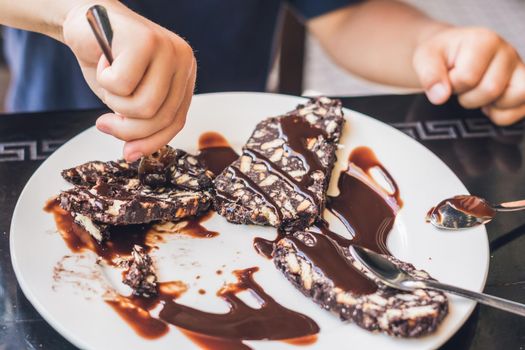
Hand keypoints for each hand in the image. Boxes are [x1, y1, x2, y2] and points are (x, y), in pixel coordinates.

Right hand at [62, 1, 195, 160]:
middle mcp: (183, 61)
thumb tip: (133, 155)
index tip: (127, 153)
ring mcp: (167, 49)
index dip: (151, 143)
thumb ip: (140, 123)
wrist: (82, 20)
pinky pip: (122, 85)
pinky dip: (104, 79)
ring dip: (114, 102)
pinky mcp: (146, 41)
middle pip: (160, 118)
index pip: (176, 121)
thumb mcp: (129, 100)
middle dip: (126, 128)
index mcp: (184, 76)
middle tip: (104, 122)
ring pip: (144, 106)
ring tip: (108, 81)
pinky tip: (104, 60)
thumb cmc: (108, 61)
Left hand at [413, 26, 524, 125]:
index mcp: (484, 40)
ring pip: (517, 96)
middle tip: (460, 88)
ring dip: (490, 105)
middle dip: (467, 97)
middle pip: (491, 89)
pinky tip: (488, 106)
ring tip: (475, 95)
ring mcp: (519, 69)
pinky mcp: (523, 86)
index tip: (448, 78)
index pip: (468, 77)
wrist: (449, 54)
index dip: (451, 85)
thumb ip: (429, 75)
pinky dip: (504, 115)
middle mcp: (507, 51)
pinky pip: (524, 108)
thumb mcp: (424, 58)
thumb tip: (440, 96)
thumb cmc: (440, 55)